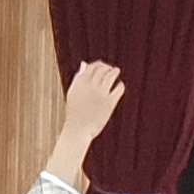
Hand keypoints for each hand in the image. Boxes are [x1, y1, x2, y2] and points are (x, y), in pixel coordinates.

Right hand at [50, 60, 127, 178]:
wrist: (77, 130)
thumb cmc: (75, 111)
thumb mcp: (74, 92)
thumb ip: (79, 77)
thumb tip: (84, 63)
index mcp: (80, 83)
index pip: (92, 67)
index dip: (99, 65)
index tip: (103, 67)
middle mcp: (90, 86)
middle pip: (102, 70)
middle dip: (108, 68)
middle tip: (112, 70)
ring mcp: (100, 94)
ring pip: (110, 76)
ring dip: (114, 72)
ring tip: (116, 72)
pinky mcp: (109, 103)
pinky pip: (118, 89)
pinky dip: (120, 85)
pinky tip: (119, 86)